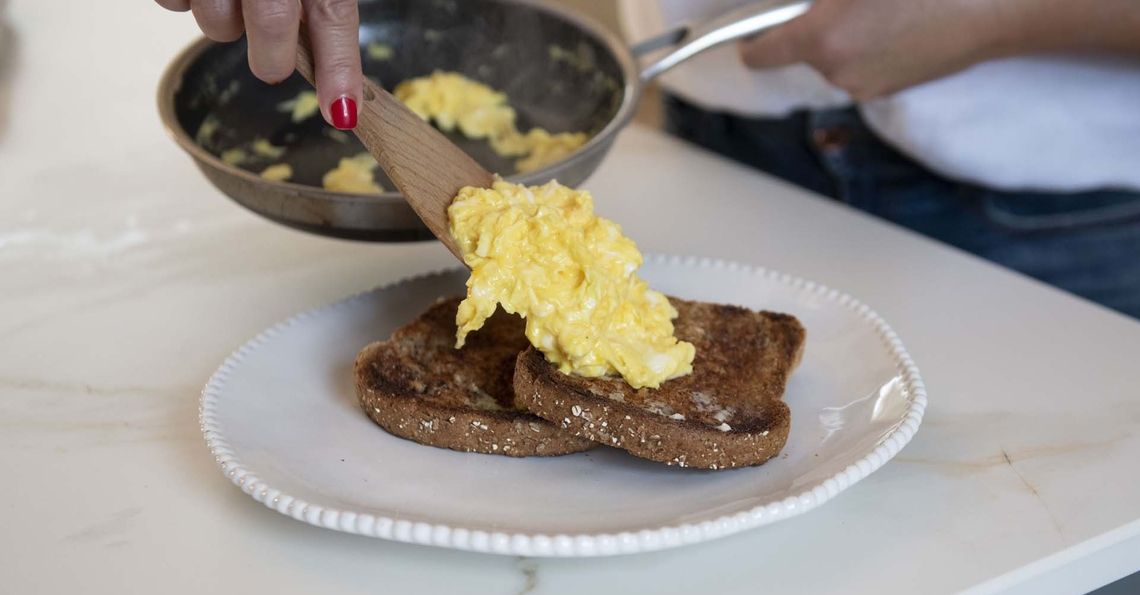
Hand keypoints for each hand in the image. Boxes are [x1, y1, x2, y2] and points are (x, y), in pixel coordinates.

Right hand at [156, 0, 361, 128]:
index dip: (339, 68)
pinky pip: (172, 3)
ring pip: (217, 23)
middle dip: (271, 54)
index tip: (343, 114)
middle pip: (271, 27)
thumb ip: (321, 8)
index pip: (333, 14)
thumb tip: (340, 86)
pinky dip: (184, 0)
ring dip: (224, 20)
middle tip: (271, 51)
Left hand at [738, 0, 1012, 99]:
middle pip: (803, 49)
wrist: (997, 7)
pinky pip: (861, 65)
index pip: (762, 51)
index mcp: (821, 38)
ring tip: (882, 5)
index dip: (752, 41)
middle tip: (848, 1)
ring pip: (834, 57)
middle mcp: (836, 71)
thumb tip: (807, 10)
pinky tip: (899, 20)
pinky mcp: (890, 91)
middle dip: (814, 24)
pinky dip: (868, 45)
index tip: (749, 36)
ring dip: (844, 34)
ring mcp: (865, 86)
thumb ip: (818, 1)